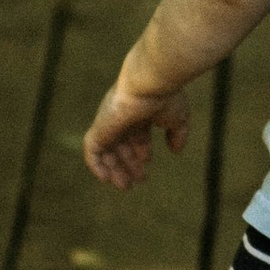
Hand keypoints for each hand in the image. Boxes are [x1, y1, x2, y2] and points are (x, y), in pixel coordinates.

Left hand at [82, 72, 188, 188]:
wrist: (149, 82)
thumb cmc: (165, 97)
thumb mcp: (177, 118)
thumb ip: (177, 134)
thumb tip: (176, 150)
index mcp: (139, 113)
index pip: (136, 134)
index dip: (140, 151)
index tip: (147, 165)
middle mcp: (122, 117)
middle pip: (121, 144)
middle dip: (129, 163)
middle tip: (138, 181)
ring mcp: (109, 123)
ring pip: (107, 150)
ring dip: (114, 169)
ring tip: (125, 186)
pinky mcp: (99, 129)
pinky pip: (91, 151)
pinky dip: (96, 166)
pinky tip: (106, 179)